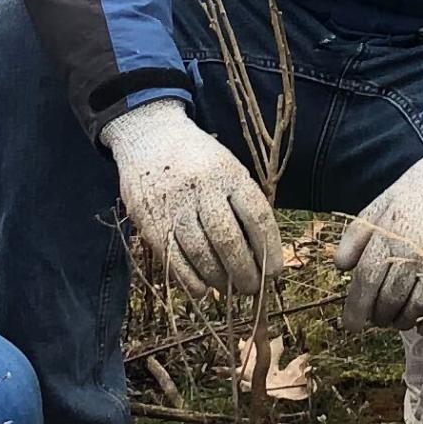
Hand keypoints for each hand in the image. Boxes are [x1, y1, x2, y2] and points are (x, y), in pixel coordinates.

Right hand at [100, 102, 281, 302]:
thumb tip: (261, 254)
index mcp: (229, 173)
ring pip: (200, 252)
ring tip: (229, 288)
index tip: (275, 271)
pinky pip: (172, 258)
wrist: (147, 134)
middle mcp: (201, 188)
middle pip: (228, 240)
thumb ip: (242, 203)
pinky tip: (202, 288)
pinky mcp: (149, 220)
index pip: (257, 217)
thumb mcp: (227, 167)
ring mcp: (173, 204)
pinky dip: (190, 279)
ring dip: (219, 278)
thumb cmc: (197, 158)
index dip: (270, 249)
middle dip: (245, 272)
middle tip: (253, 288)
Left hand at [333, 132, 422, 330]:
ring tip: (397, 318)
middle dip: (378, 316)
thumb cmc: (419, 190)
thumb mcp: (380, 204)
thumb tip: (341, 268)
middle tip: (377, 318)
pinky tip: (422, 323)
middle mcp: (414, 252)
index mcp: (389, 234)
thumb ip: (356, 236)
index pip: (366, 281)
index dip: (356, 309)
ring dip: (402, 321)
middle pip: (389, 300)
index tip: (351, 325)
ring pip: (416, 309)